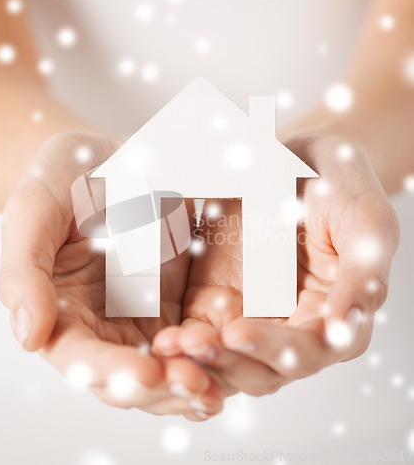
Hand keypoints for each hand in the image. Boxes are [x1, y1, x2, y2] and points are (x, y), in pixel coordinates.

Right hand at [0, 131, 222, 419]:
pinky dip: (212, 354)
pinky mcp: (178, 303)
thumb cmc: (62, 181)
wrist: (105, 160)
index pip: (80, 358)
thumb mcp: (35, 212)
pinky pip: (196, 338)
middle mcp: (104, 326)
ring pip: (166, 368)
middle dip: (161, 386)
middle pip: (129, 377)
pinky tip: (234, 355)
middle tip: (194, 383)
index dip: (110, 369)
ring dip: (191, 381)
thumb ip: (24, 272)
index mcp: (62, 313)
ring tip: (216, 385)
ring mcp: (144, 317)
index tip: (144, 372)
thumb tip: (29, 337)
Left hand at [153, 133, 399, 396]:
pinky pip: (198, 329)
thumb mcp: (365, 222)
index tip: (237, 331)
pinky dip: (181, 339)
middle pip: (260, 367)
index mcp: (334, 317)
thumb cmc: (341, 186)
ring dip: (197, 358)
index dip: (273, 349)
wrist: (299, 158)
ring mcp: (252, 315)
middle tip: (192, 343)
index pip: (307, 352)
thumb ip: (362, 275)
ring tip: (168, 344)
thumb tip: (346, 327)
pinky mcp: (217, 301)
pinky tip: (160, 334)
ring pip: (225, 357)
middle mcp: (292, 326)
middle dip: (226, 361)